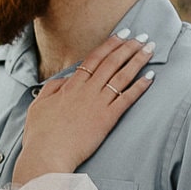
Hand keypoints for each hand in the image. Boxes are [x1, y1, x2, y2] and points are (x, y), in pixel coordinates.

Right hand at [15, 33, 152, 181]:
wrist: (47, 155)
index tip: (122, 35)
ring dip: (138, 60)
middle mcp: (87, 90)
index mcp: (71, 86)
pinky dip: (140, 87)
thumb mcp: (39, 105)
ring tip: (151, 49)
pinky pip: (127, 99)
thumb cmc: (40, 134)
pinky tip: (151, 77)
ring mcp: (98, 103)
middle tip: (143, 36)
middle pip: (112, 62)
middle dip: (129, 47)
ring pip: (122, 76)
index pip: (94, 58)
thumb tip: (66, 79)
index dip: (110, 45)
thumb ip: (52, 88)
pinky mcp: (107, 119)